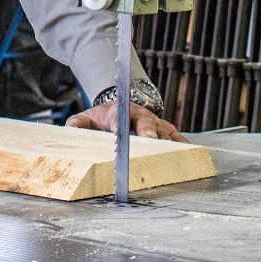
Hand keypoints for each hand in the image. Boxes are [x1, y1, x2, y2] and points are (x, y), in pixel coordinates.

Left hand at [67, 100, 187, 143]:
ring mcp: (154, 122)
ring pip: (163, 130)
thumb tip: (71, 127)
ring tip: (173, 154)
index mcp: (119, 112)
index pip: (119, 117)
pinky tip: (189, 154)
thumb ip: (78, 124)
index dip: (120, 123)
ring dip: (167, 141)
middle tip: (150, 142)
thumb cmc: (102, 118)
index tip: (119, 131)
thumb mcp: (86, 118)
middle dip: (148, 132)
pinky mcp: (164, 130)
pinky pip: (176, 136)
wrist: (120, 107)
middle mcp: (140, 116)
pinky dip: (182, 144)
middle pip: (146, 123)